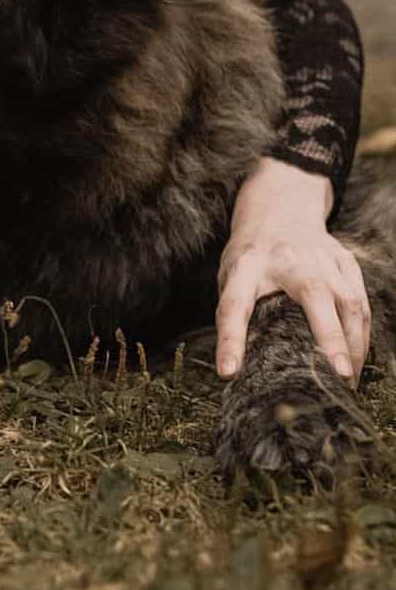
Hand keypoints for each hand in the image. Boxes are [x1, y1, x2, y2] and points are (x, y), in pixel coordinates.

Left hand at [216, 157, 369, 382]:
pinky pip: (361, 303)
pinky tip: (355, 360)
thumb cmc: (252, 255)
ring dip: (352, 345)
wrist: (279, 208)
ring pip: (348, 301)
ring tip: (345, 381)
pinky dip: (362, 335)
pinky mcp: (345, 261)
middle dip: (329, 336)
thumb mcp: (233, 276)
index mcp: (247, 264)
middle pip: (313, 293)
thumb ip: (235, 312)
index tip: (228, 371)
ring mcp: (323, 256)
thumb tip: (235, 369)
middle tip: (338, 375)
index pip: (234, 303)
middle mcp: (288, 257)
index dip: (230, 340)